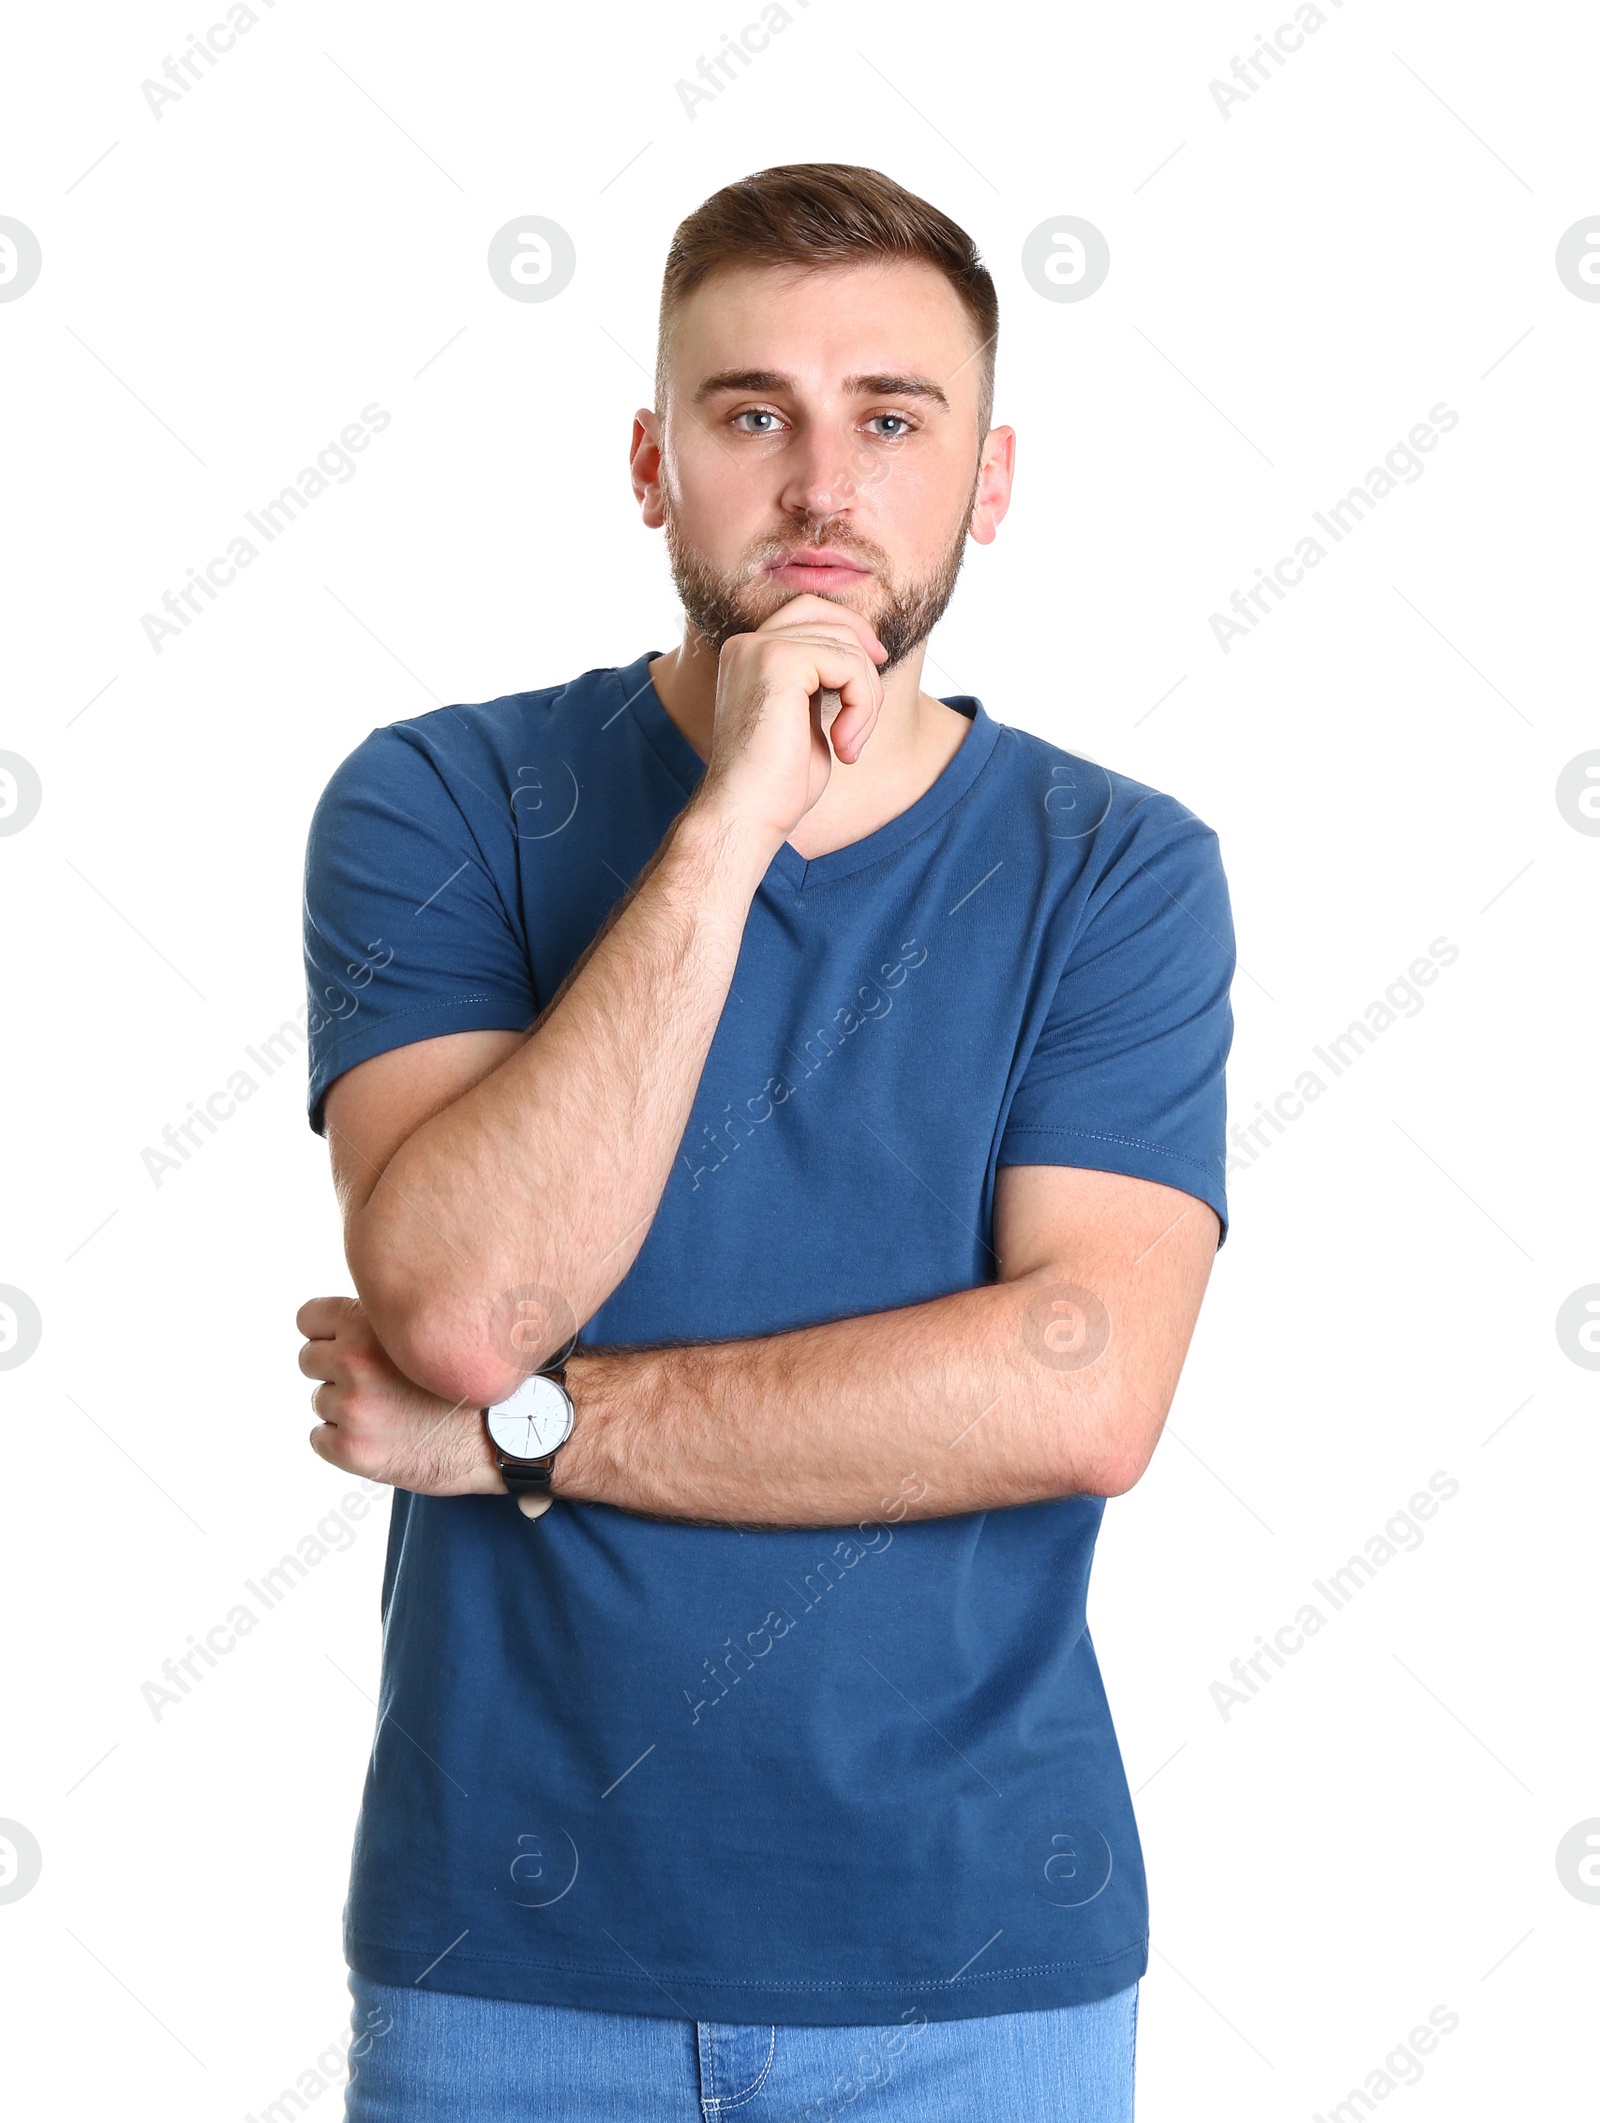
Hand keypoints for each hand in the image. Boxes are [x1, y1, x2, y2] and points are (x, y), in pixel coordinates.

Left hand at [297, 1294, 500, 1497]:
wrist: (511, 1429)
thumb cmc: (476, 1374)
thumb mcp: (433, 1322)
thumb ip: (387, 1316)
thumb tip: (348, 1314)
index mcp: (370, 1322)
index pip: (308, 1318)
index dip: (331, 1331)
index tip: (351, 1343)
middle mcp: (355, 1361)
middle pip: (310, 1360)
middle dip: (337, 1370)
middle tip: (381, 1382)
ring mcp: (352, 1408)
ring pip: (320, 1401)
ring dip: (346, 1407)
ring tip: (394, 1410)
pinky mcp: (353, 1450)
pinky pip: (321, 1439)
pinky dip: (343, 1441)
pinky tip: (384, 1436)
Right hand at [694, 594, 887, 845]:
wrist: (748, 814)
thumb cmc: (777, 782)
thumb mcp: (805, 717)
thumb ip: (821, 680)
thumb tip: (865, 653)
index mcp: (749, 654)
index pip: (811, 610)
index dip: (851, 629)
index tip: (876, 663)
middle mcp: (749, 644)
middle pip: (835, 623)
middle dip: (865, 671)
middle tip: (861, 725)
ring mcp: (760, 649)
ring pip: (849, 648)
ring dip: (866, 700)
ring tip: (849, 744)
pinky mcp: (780, 662)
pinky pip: (849, 665)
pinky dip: (862, 707)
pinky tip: (844, 744)